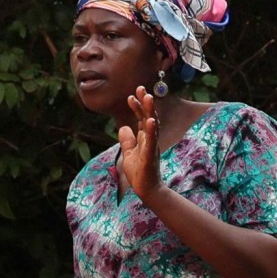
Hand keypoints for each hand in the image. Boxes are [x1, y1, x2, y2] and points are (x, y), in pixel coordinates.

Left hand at [117, 85, 161, 201]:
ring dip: (151, 111)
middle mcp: (150, 140)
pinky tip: (151, 120)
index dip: (137, 107)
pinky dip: (152, 131)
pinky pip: (152, 141)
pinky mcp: (150, 155)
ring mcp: (151, 146)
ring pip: (153, 126)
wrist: (146, 189)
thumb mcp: (129, 153)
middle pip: (149, 117)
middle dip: (145, 103)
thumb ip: (127, 140)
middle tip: (141, 88)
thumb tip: (123, 127)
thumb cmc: (139, 173)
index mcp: (144, 138)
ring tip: (148, 98)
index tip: (131, 95)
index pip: (141, 118)